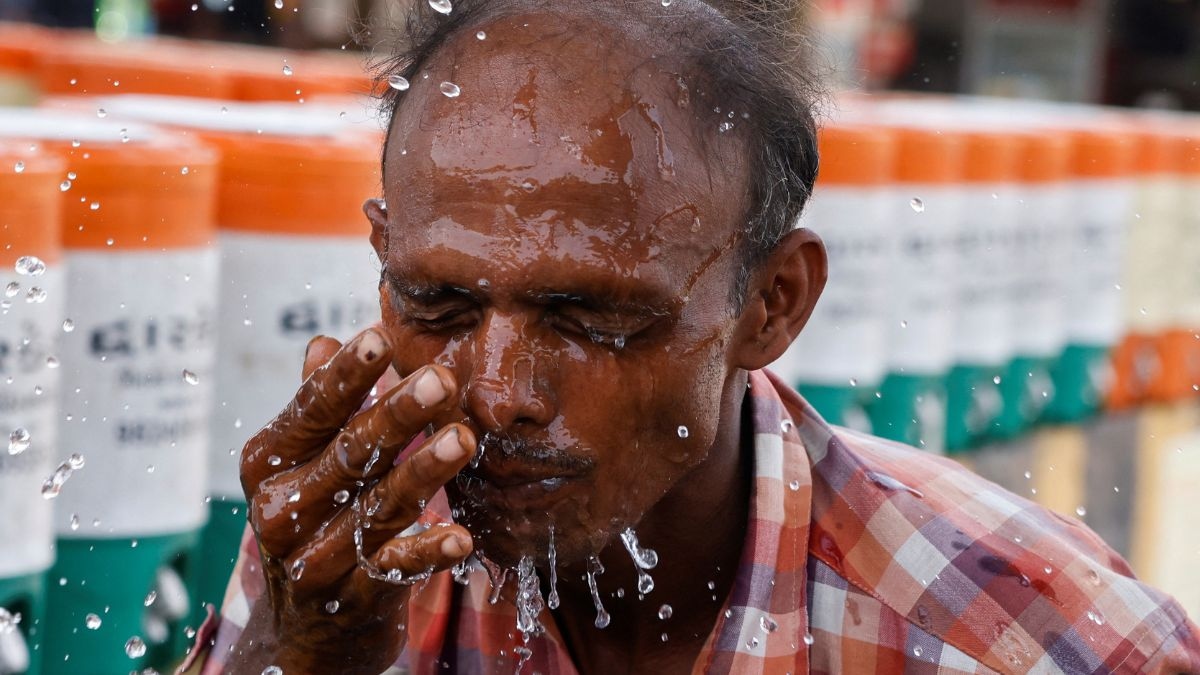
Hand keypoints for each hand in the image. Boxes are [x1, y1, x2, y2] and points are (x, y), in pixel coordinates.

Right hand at [228, 328, 475, 673]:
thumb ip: (317, 407)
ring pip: (377, 507)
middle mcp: (282, 512)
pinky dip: (429, 552)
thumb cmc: (312, 522)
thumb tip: (322, 342)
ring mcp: (315, 558)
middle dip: (397, 415)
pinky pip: (396, 568)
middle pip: (348, 454)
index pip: (310, 412)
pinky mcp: (353, 597)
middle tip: (441, 380)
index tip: (379, 338)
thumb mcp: (301, 465)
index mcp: (267, 466)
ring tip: (462, 439)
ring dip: (423, 471)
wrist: (304, 632)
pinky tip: (462, 537)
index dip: (345, 376)